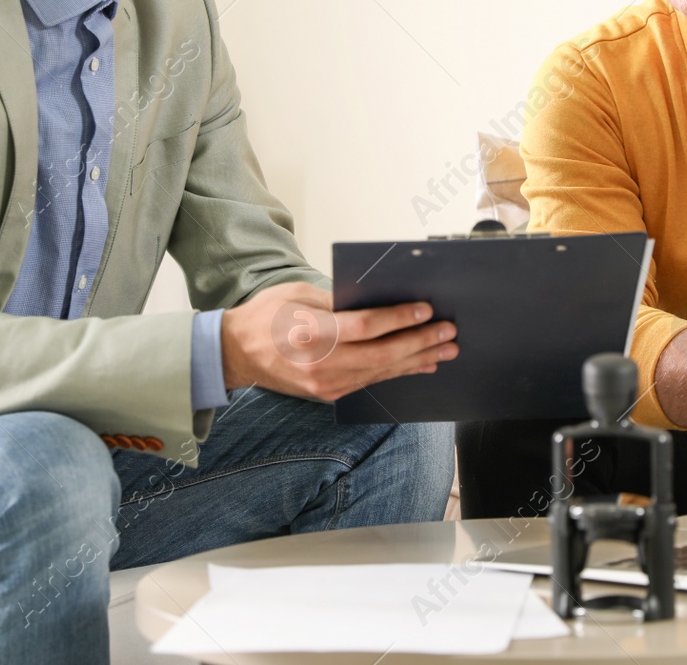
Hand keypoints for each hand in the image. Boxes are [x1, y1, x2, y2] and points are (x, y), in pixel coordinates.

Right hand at [221, 281, 458, 400]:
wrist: (237, 354)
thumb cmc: (266, 316)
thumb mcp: (298, 293)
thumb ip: (337, 299)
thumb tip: (378, 299)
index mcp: (311, 332)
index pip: (366, 326)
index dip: (399, 319)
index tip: (426, 310)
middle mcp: (321, 363)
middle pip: (383, 353)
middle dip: (421, 342)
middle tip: (449, 333)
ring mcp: (326, 383)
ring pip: (382, 371)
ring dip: (418, 360)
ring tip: (445, 350)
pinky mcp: (330, 393)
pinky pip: (372, 381)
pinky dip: (397, 371)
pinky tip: (419, 364)